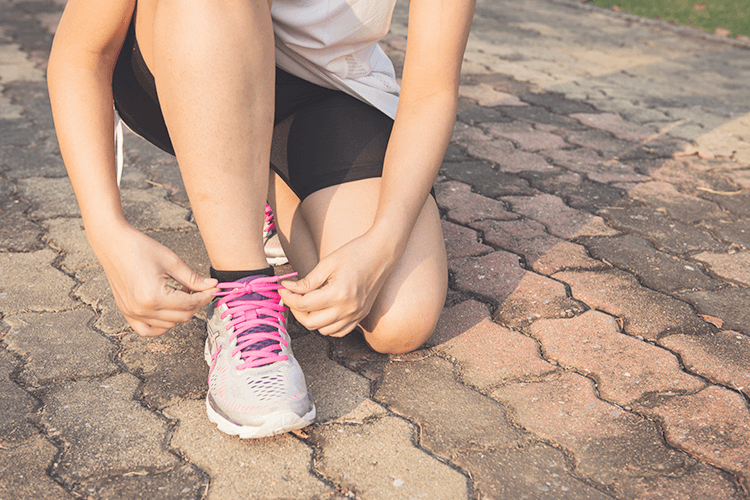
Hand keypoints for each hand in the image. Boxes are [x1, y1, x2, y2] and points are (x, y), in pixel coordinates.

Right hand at [90, 223, 216, 336]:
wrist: (113, 243)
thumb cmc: (140, 248)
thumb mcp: (172, 262)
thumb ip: (193, 279)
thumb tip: (212, 286)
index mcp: (154, 297)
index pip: (190, 304)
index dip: (205, 296)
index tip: (214, 289)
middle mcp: (142, 310)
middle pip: (182, 317)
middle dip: (196, 304)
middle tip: (200, 289)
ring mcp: (132, 313)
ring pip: (168, 325)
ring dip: (180, 313)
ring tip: (181, 294)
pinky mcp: (126, 312)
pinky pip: (147, 330)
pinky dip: (161, 325)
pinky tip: (168, 312)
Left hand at [279, 232, 396, 336]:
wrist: (382, 253)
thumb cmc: (355, 253)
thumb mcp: (327, 264)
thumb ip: (307, 281)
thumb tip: (288, 288)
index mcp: (338, 294)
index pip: (304, 305)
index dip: (288, 298)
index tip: (283, 289)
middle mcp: (348, 309)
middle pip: (311, 322)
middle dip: (296, 311)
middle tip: (292, 297)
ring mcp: (356, 315)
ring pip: (324, 331)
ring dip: (311, 319)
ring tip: (307, 303)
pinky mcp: (361, 316)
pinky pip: (339, 332)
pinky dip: (327, 326)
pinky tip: (322, 312)